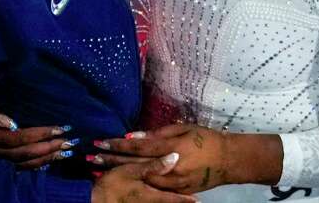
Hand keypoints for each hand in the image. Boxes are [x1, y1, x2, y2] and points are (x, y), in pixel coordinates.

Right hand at [0, 106, 76, 168]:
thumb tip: (12, 124)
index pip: (19, 137)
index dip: (40, 134)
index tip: (59, 127)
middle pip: (25, 153)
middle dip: (49, 147)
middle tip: (69, 141)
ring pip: (26, 162)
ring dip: (47, 157)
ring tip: (65, 152)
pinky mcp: (3, 161)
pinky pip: (23, 167)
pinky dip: (38, 164)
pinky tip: (51, 160)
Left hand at [92, 125, 279, 193]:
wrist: (229, 161)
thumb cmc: (206, 139)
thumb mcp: (184, 129)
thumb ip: (158, 134)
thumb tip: (135, 136)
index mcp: (170, 148)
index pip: (137, 147)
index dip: (117, 145)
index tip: (99, 142)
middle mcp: (168, 166)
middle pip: (133, 164)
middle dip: (110, 161)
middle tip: (89, 158)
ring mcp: (171, 182)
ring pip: (139, 178)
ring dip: (118, 173)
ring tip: (98, 171)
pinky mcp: (176, 190)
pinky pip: (151, 188)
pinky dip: (134, 183)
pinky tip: (121, 182)